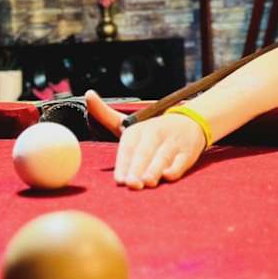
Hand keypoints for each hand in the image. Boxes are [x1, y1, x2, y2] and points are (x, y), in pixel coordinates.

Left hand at [85, 90, 206, 189]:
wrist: (189, 122)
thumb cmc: (151, 131)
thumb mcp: (129, 123)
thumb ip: (106, 115)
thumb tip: (88, 94)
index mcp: (138, 129)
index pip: (128, 147)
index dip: (123, 163)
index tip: (119, 179)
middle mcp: (155, 134)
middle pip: (145, 152)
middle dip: (137, 168)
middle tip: (131, 184)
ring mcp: (172, 142)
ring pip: (163, 157)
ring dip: (155, 169)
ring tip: (147, 182)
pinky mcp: (188, 152)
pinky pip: (182, 160)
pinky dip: (176, 168)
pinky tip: (168, 176)